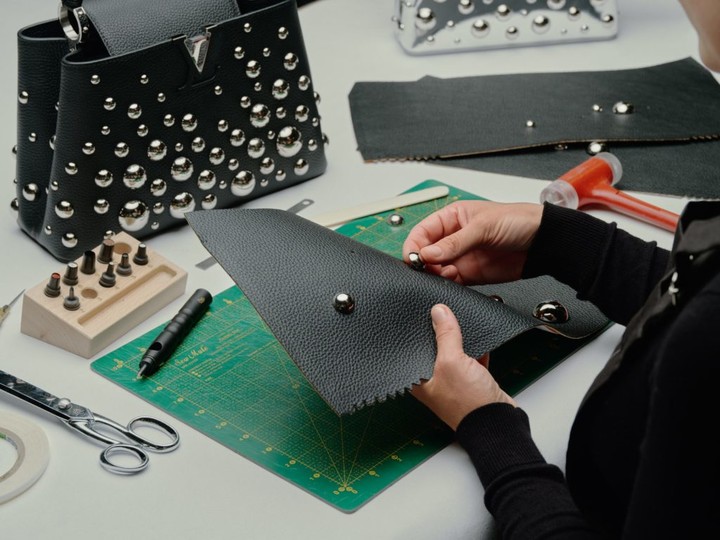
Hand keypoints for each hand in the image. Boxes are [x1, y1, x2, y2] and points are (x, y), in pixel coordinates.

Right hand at [403, 201, 542, 284]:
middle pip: (425, 253)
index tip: (412, 257)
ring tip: (441, 276)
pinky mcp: (470, 274)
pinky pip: (451, 282)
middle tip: (425, 270)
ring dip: (433, 275)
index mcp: (451, 218)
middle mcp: (452, 238)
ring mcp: (460, 257)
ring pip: (435, 269)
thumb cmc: (517, 221)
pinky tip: (450, 283)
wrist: (542, 242)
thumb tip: (427, 254)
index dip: (414, 244)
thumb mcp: (482, 227)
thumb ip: (454, 243)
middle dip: (422, 262)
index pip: (422, 232)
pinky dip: (446, 285)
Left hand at [411, 304, 515, 430]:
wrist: (498, 423)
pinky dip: (477, 349)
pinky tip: (480, 337)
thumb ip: (445, 335)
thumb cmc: (468, 404)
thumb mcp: (452, 362)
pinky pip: (472, 359)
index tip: (421, 313)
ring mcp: (455, 382)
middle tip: (443, 312)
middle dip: (441, 333)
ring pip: (455, 353)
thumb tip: (439, 312)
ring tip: (460, 320)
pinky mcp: (473, 381)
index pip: (413, 350)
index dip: (417, 332)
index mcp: (420, 381)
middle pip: (434, 349)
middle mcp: (434, 381)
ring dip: (461, 339)